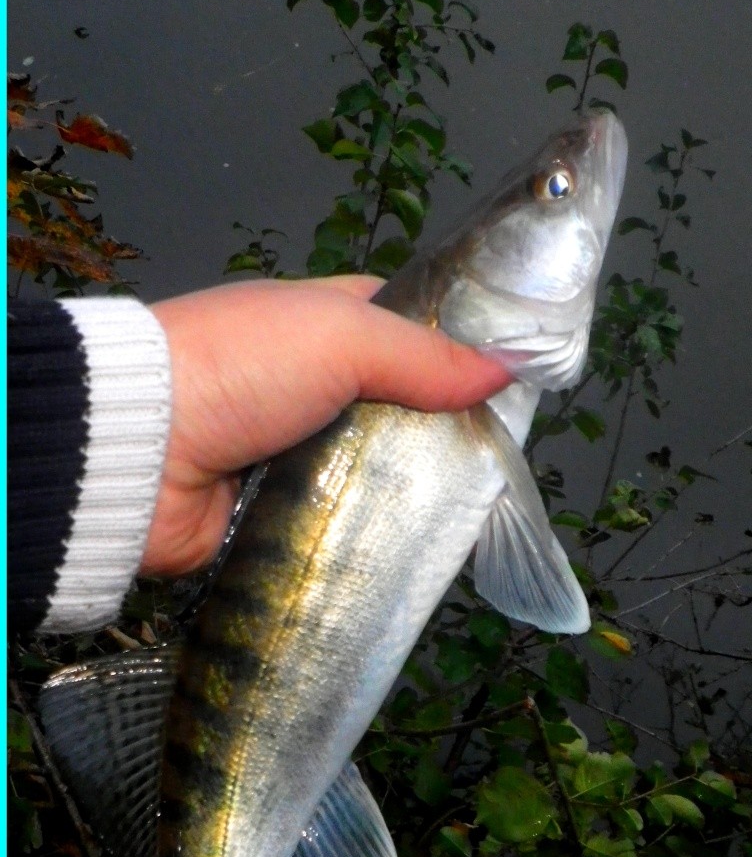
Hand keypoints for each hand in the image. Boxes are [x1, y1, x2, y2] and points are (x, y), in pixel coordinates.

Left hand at [144, 277, 509, 575]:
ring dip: (410, 482)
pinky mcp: (277, 508)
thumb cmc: (240, 368)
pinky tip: (416, 536)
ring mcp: (291, 446)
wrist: (138, 452)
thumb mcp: (341, 337)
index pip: (403, 324)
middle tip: (499, 455)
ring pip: (374, 464)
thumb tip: (508, 370)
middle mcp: (306, 380)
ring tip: (471, 501)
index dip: (455, 346)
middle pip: (396, 403)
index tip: (509, 379)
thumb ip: (425, 354)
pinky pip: (341, 515)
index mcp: (318, 320)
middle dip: (441, 426)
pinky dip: (371, 524)